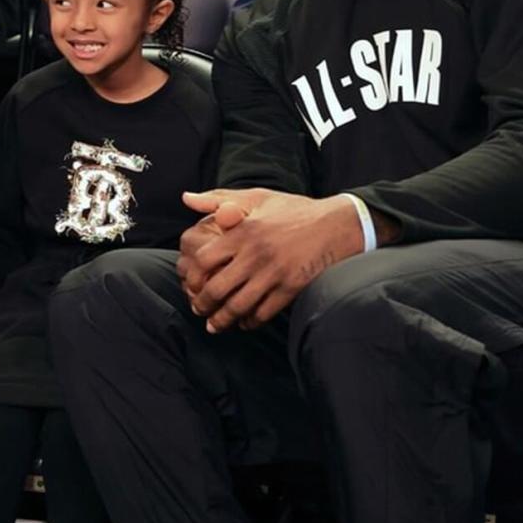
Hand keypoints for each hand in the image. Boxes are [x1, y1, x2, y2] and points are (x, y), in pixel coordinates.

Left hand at [177, 188, 363, 331]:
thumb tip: (185, 198)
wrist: (337, 225)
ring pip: (238, 306)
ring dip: (223, 320)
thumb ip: (217, 199)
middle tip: (200, 310)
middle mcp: (256, 253)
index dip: (193, 278)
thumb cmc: (294, 210)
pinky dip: (250, 321)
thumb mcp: (257, 197)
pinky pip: (264, 312)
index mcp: (243, 231)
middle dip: (203, 304)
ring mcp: (274, 273)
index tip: (192, 285)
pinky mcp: (291, 287)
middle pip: (217, 288)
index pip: (204, 260)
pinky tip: (245, 322)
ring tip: (216, 325)